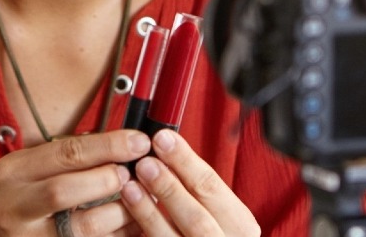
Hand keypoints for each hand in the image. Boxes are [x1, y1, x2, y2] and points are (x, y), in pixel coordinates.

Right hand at [0, 129, 152, 236]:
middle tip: (133, 174)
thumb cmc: (20, 195)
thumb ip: (68, 156)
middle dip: (107, 180)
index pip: (65, 153)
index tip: (138, 142)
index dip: (107, 146)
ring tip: (141, 199)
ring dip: (120, 213)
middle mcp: (15, 206)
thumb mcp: (31, 167)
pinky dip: (118, 235)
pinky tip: (132, 225)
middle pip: (64, 191)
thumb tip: (121, 143)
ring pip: (84, 228)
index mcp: (14, 172)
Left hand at [120, 130, 259, 236]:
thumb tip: (164, 146)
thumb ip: (197, 187)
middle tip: (145, 162)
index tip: (162, 137)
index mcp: (239, 225)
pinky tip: (126, 215)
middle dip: (169, 188)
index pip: (213, 187)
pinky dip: (142, 231)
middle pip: (197, 219)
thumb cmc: (211, 231)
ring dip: (149, 212)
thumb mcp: (216, 210)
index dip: (186, 161)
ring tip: (129, 186)